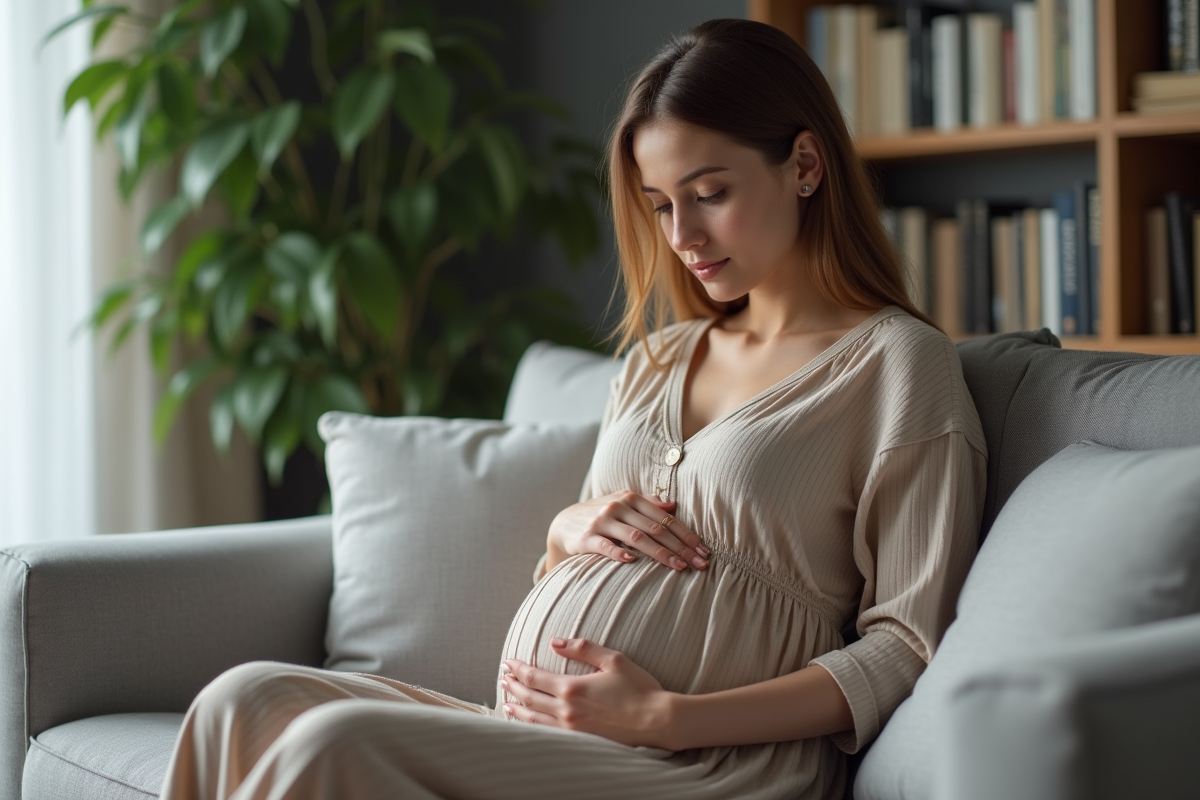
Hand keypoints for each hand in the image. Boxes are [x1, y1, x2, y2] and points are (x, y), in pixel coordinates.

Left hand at [500, 638, 677, 749]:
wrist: (657, 721)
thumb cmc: (639, 688)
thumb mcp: (613, 659)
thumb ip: (582, 648)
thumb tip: (555, 641)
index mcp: (572, 688)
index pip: (534, 677)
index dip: (517, 669)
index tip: (507, 663)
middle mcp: (567, 711)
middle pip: (529, 698)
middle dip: (512, 687)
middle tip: (502, 678)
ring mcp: (572, 729)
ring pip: (534, 719)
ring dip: (517, 709)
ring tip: (507, 703)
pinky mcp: (581, 740)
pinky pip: (547, 733)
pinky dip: (532, 726)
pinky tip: (529, 722)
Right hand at [548, 491, 709, 571]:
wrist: (565, 523)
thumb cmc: (602, 515)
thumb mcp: (623, 504)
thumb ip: (648, 504)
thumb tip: (674, 505)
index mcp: (631, 499)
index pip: (665, 518)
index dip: (687, 535)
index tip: (704, 551)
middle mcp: (618, 507)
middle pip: (656, 529)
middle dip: (681, 547)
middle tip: (700, 564)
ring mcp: (602, 522)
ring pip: (637, 538)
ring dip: (661, 553)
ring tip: (679, 567)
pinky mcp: (586, 538)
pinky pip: (606, 547)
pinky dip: (620, 554)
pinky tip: (634, 562)